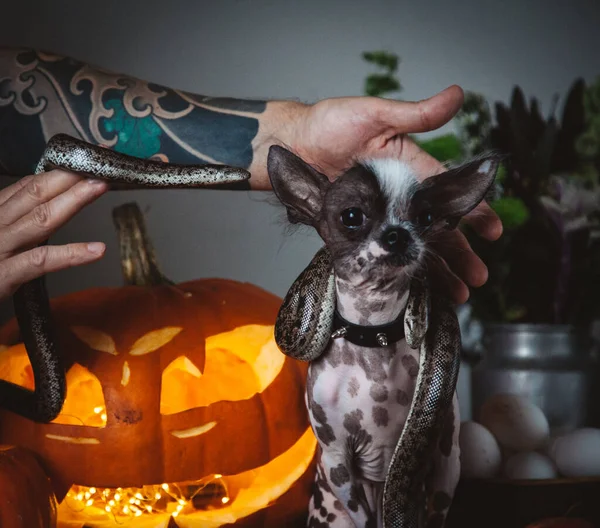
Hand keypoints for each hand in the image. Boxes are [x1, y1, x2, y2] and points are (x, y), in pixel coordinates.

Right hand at [0, 170, 107, 301]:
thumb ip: (14, 220)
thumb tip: (41, 203)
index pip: (27, 187)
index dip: (58, 173)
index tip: (86, 162)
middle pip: (35, 195)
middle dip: (68, 178)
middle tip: (100, 167)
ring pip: (40, 220)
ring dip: (73, 201)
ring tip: (99, 188)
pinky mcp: (2, 276)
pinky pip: (39, 261)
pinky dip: (70, 255)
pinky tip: (96, 250)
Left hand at [286, 86, 502, 303]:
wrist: (291, 144)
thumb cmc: (330, 124)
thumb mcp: (375, 115)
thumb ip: (416, 114)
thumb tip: (458, 94)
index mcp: (410, 171)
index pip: (447, 196)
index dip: (472, 212)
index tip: (492, 231)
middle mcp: (397, 198)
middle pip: (436, 229)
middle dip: (460, 253)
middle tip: (479, 277)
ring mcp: (377, 218)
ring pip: (412, 247)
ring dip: (437, 269)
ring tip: (458, 292)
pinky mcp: (355, 231)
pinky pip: (379, 255)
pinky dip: (397, 272)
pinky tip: (415, 289)